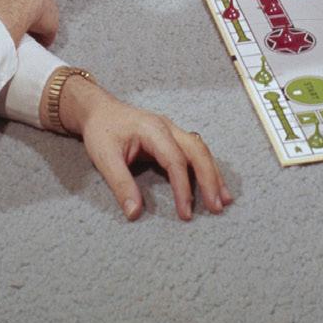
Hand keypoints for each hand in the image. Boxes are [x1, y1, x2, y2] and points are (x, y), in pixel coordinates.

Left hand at [61, 79, 232, 220]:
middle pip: (197, 151)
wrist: (98, 109)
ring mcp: (172, 131)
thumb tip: (135, 213)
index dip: (183, 188)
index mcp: (153, 130)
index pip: (176, 160)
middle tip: (217, 206)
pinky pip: (194, 151)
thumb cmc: (101, 130)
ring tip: (224, 199)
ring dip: (213, 173)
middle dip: (210, 179)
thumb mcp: (104, 158)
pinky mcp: (171, 137)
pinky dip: (206, 167)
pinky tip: (212, 183)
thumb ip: (121, 185)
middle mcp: (168, 127)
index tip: (185, 213)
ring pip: (200, 150)